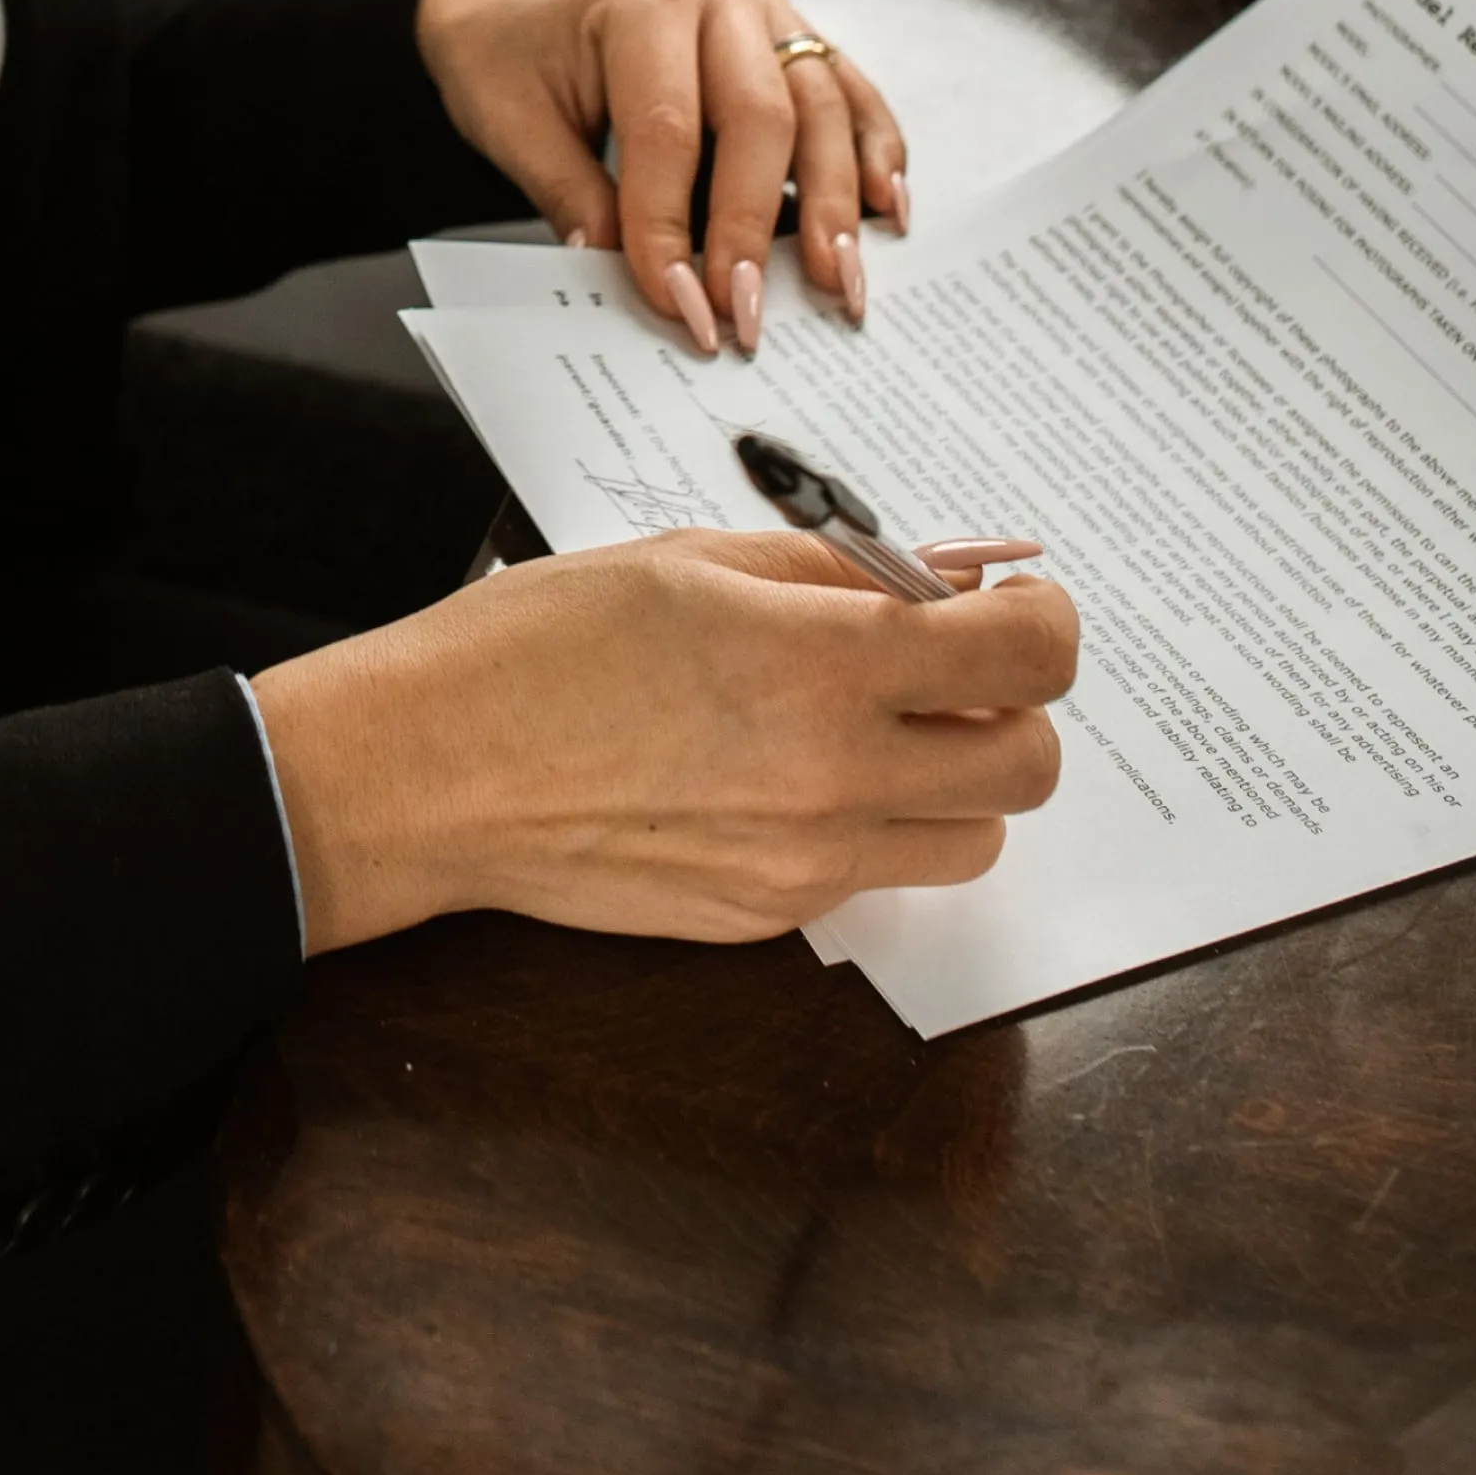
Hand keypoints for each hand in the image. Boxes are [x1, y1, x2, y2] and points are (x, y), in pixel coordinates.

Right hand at [251, 532, 1074, 955]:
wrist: (432, 769)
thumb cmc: (538, 644)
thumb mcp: (690, 558)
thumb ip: (832, 568)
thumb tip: (943, 575)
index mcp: (819, 661)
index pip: (1029, 658)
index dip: (1042, 621)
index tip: (1013, 603)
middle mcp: (835, 775)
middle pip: (1032, 767)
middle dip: (1008, 708)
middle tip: (940, 667)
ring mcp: (807, 862)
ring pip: (972, 839)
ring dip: (950, 780)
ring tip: (862, 727)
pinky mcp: (768, 916)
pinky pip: (874, 876)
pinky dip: (862, 825)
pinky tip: (774, 775)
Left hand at [417, 0, 907, 350]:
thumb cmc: (505, 48)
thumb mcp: (511, 122)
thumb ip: (575, 198)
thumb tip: (638, 279)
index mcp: (640, 1)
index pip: (668, 132)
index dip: (674, 229)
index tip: (683, 307)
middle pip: (761, 117)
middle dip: (759, 228)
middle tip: (755, 314)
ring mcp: (761, 6)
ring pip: (820, 107)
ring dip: (836, 202)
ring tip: (841, 282)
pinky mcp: (788, 30)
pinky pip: (845, 90)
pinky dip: (871, 150)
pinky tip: (885, 210)